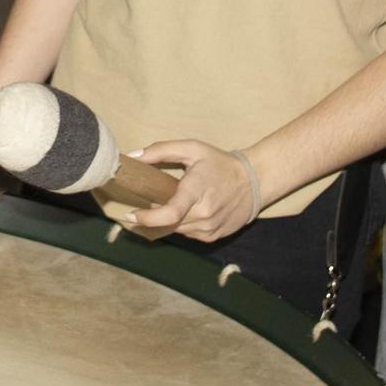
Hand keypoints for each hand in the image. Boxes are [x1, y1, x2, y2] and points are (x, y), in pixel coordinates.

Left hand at [128, 140, 259, 243]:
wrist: (254, 182)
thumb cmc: (220, 163)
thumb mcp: (192, 148)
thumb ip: (161, 151)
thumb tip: (132, 157)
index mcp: (196, 191)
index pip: (170, 213)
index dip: (147, 218)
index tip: (131, 214)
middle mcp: (203, 214)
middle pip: (168, 223)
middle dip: (153, 216)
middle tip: (146, 204)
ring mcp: (209, 228)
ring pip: (176, 230)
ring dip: (167, 220)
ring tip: (169, 204)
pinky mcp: (213, 236)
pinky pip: (188, 234)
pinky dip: (181, 225)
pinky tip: (186, 211)